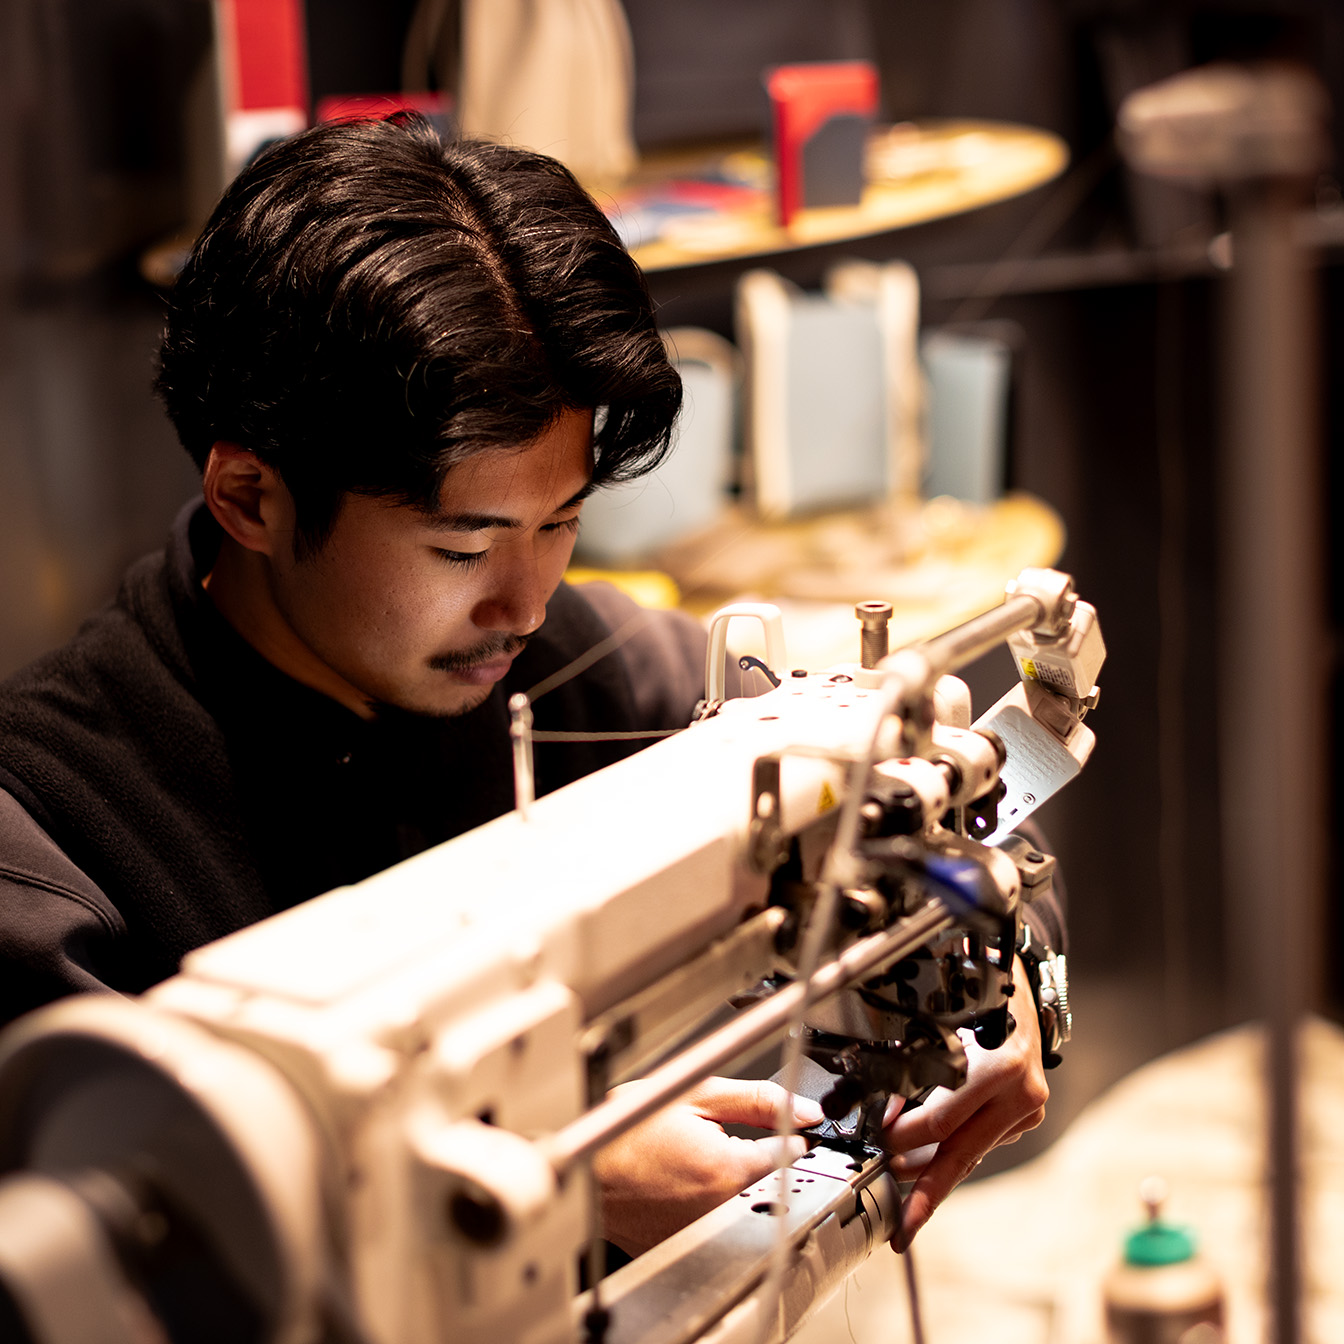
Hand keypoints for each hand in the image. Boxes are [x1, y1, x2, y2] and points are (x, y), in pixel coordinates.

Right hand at [592, 1076, 823, 1256]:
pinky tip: (682, 1183)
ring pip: (745, 1202)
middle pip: (769, 1181)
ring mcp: (706, 1233)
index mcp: (728, 1170)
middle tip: (719, 1140)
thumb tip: (804, 1109)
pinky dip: (709, 1203)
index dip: (785, 1135)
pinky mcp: (688, 1246)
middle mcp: (722, 1209)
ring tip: (694, 1161)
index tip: (779, 1128)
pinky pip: (718, 1223)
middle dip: (757, 1158)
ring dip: (733, 1183)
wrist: (583, 1172)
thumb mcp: (696, 1095)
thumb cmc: (628, 1132)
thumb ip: (757, 1099)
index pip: (790, 1155)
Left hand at [882, 957, 1047, 1249]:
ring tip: (902, 1192)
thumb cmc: (971, 987)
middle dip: (925, 1192)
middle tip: (900, 1225)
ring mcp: (1028, 1107)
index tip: (877, 1141)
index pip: (940, 1123)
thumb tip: (883, 1103)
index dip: (902, 1136)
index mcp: (999, 1069)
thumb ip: (912, 1062)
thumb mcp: (938, 1015)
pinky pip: (982, 1139)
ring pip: (971, 1151)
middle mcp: (1020, 1093)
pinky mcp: (1028, 1115)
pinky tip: (928, 1155)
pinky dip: (953, 1146)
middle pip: (961, 1155)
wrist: (1020, 978)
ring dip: (933, 1168)